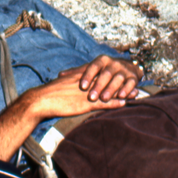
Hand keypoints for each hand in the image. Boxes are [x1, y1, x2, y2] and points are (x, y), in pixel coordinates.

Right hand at [22, 57, 141, 117]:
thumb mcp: (63, 84)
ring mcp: (86, 93)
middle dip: (122, 82)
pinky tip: (123, 104)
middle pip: (108, 81)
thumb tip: (76, 83)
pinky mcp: (85, 103)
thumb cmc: (49, 94)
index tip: (123, 74)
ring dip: (122, 93)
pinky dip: (114, 103)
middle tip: (135, 82)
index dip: (113, 74)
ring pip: (109, 92)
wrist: (41, 100)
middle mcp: (86, 82)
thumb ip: (71, 82)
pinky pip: (103, 103)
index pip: (100, 73)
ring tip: (135, 94)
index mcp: (81, 76)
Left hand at [71, 55, 143, 102]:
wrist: (127, 66)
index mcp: (101, 60)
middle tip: (91, 97)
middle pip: (105, 74)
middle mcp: (113, 63)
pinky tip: (121, 97)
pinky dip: (126, 90)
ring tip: (104, 99)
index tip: (82, 86)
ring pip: (117, 79)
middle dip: (99, 86)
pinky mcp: (133, 77)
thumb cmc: (104, 70)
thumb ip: (78, 72)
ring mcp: (124, 70)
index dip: (87, 76)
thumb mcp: (92, 69)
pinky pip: (130, 83)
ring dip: (111, 89)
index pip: (93, 67)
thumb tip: (60, 75)